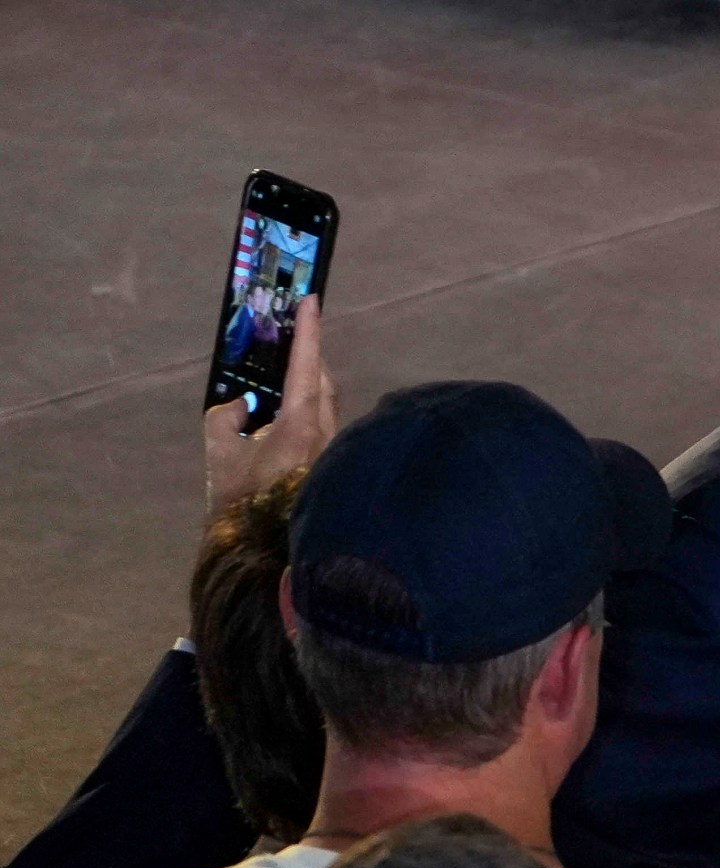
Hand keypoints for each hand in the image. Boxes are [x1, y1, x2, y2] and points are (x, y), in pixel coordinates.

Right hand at [203, 297, 338, 515]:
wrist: (265, 552)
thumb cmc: (241, 503)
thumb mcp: (220, 455)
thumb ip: (225, 419)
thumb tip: (241, 404)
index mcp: (300, 426)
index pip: (306, 368)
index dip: (308, 332)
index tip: (311, 300)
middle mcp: (326, 435)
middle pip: (323, 383)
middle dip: (309, 356)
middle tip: (294, 333)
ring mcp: (336, 451)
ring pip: (328, 405)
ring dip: (310, 385)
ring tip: (288, 370)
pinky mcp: (336, 465)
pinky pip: (326, 426)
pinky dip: (311, 410)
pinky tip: (292, 414)